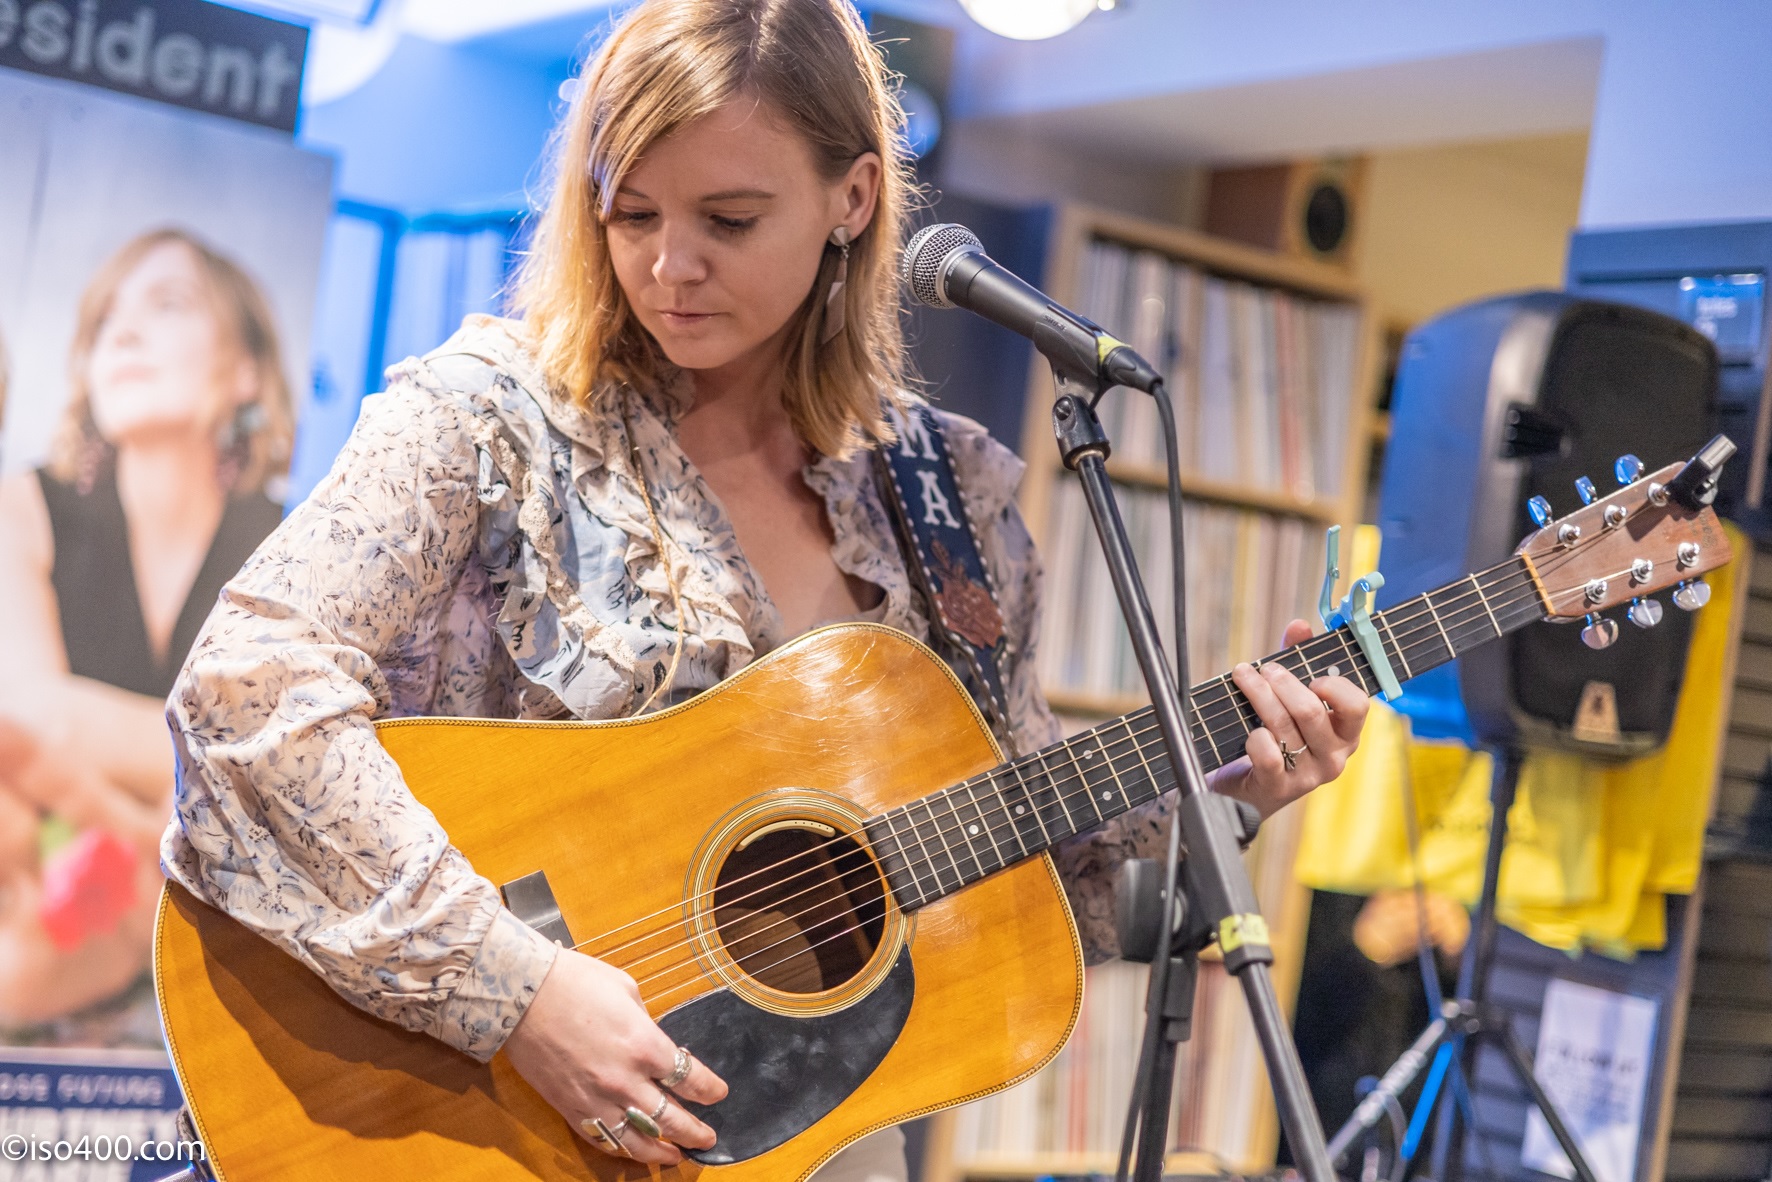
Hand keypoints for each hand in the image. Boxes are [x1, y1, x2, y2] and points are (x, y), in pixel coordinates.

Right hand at [503, 949, 728, 1165]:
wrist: (521, 994)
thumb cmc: (574, 982)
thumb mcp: (627, 990)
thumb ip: (646, 1022)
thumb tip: (654, 1040)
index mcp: (646, 1045)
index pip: (691, 1079)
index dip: (710, 1090)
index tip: (718, 1093)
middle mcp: (626, 1080)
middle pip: (672, 1119)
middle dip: (695, 1131)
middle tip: (708, 1137)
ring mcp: (597, 1099)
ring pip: (639, 1141)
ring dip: (663, 1152)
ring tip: (678, 1156)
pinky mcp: (571, 1108)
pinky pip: (603, 1139)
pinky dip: (624, 1150)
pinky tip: (635, 1151)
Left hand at [1208, 619, 1368, 817]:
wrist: (1247, 786)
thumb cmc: (1276, 734)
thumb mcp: (1289, 696)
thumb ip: (1298, 659)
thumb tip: (1300, 626)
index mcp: (1345, 733)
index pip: (1357, 706)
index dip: (1334, 686)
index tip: (1312, 676)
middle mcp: (1334, 757)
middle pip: (1310, 710)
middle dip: (1281, 682)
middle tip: (1262, 669)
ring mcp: (1308, 776)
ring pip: (1283, 725)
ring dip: (1258, 695)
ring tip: (1243, 676)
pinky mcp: (1279, 788)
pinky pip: (1268, 755)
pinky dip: (1254, 736)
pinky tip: (1248, 729)